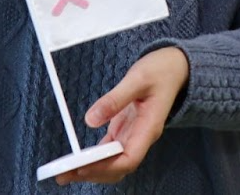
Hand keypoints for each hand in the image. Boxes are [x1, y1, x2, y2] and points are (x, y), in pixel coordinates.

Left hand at [54, 47, 189, 186]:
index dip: (105, 167)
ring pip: (113, 162)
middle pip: (118, 167)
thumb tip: (91, 120)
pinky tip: (78, 159)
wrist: (175, 68)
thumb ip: (115, 98)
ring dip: (90, 169)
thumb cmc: (162, 71)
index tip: (81, 166)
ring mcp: (134, 135)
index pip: (129, 159)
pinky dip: (94, 157)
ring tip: (65, 170)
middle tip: (63, 173)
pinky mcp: (127, 129)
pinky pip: (110, 150)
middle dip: (92, 173)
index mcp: (149, 128)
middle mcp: (142, 137)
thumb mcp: (138, 78)